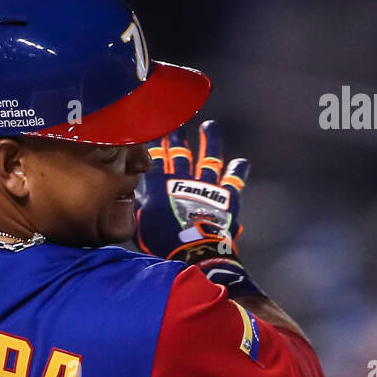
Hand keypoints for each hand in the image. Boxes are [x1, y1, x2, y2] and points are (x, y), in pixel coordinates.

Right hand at [135, 119, 248, 261]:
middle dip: (177, 138)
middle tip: (176, 126)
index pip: (157, 158)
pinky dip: (238, 170)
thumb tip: (135, 194)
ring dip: (210, 140)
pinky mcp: (226, 197)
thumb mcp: (141, 221)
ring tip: (210, 126)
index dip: (156, 145)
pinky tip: (242, 161)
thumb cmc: (162, 240)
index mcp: (160, 185)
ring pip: (209, 157)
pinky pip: (234, 180)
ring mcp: (207, 186)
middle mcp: (184, 180)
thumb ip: (140, 203)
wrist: (191, 251)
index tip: (156, 132)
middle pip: (180, 153)